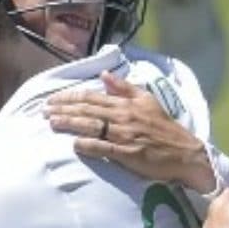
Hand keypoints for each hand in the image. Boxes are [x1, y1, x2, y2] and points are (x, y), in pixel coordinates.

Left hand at [46, 72, 216, 191]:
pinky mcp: (128, 153)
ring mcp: (125, 135)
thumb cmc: (165, 128)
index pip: (92, 97)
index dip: (69, 97)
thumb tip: (104, 74)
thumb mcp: (147, 101)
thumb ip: (124, 87)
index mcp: (126, 104)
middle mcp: (123, 116)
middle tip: (43, 110)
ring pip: (91, 126)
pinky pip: (104, 147)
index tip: (52, 99)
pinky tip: (74, 144)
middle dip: (63, 109)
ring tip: (51, 122)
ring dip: (70, 123)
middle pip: (87, 110)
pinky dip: (88, 145)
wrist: (186, 154)